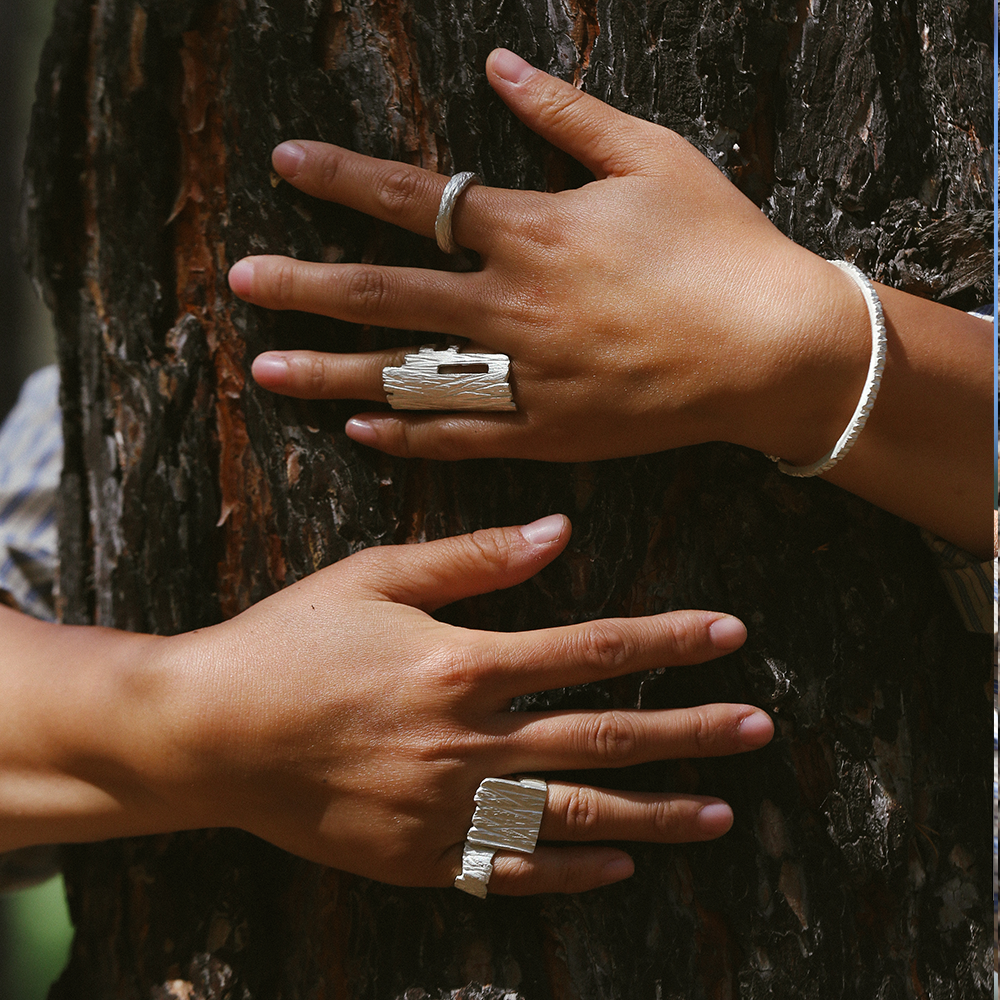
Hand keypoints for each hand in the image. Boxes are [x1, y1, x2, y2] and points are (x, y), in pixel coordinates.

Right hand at [158, 516, 770, 893]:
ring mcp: (446, 808)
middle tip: (758, 730)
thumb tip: (560, 533)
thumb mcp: (374, 577)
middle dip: (690, 730)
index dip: (667, 638)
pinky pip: (511, 870)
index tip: (729, 634)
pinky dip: (570, 871)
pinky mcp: (418, 856)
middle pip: (602, 735)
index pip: (593, 648)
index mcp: (462, 663)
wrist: (208, 732)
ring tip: (719, 812)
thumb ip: (473, 559)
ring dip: (653, 811)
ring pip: (574, 813)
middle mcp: (468, 741)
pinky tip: (619, 865)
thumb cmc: (289, 642)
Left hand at [228, 48, 869, 467]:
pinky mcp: (548, 431)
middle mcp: (512, 307)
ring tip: (267, 371)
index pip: (414, 201)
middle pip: (386, 294)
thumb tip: (499, 66)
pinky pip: (463, 437)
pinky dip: (409, 433)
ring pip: (408, 374)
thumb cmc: (721, 245)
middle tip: (239, 284)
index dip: (343, 180)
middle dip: (305, 285)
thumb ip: (567, 113)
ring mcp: (525, 378)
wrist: (772, 349)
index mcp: (533, 232)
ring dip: (332, 372)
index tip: (286, 165)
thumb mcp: (653, 156)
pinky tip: (361, 430)